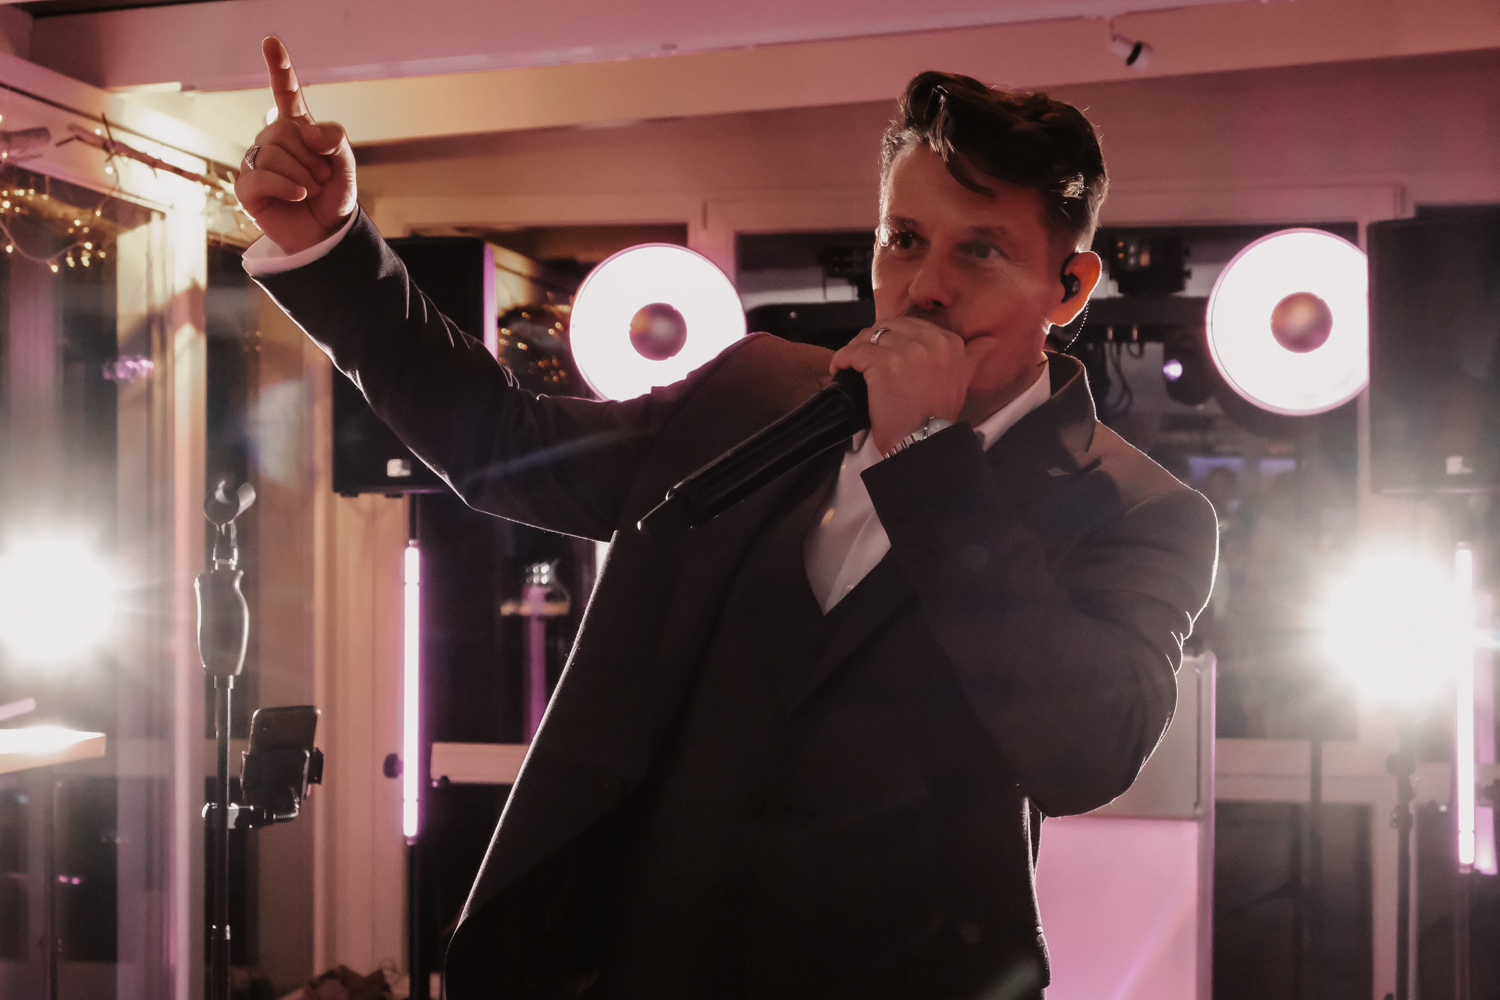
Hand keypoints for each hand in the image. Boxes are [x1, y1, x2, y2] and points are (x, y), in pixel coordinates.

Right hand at [233, 37, 356, 253]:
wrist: (326, 235)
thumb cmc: (333, 198)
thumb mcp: (346, 167)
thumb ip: (335, 142)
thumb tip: (307, 130)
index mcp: (297, 129)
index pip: (287, 94)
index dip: (279, 68)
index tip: (271, 41)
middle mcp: (272, 140)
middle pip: (286, 130)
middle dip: (313, 157)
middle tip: (322, 178)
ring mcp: (256, 162)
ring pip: (275, 152)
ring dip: (304, 174)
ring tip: (311, 190)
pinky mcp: (247, 187)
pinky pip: (264, 175)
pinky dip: (288, 186)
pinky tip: (299, 195)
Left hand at [830, 317, 971, 454]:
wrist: (924, 443)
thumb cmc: (937, 418)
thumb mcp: (963, 382)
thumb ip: (973, 357)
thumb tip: (989, 341)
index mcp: (950, 342)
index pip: (909, 325)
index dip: (891, 338)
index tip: (882, 353)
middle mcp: (931, 341)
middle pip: (887, 327)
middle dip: (871, 342)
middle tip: (861, 360)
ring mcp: (906, 351)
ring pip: (868, 337)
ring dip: (855, 350)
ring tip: (850, 365)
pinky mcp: (883, 364)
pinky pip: (853, 352)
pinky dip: (842, 360)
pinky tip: (840, 370)